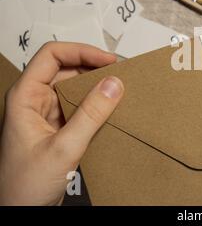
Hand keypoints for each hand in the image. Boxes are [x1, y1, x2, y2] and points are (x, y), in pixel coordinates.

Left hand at [0, 43, 123, 205]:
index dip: (81, 51)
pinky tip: (111, 108)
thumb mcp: (63, 148)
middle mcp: (35, 100)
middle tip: (120, 73)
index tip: (107, 60)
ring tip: (119, 88)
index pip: (52, 56)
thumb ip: (90, 115)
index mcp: (25, 97)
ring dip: (97, 85)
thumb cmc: (24, 186)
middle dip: (94, 67)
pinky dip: (97, 103)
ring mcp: (47, 113)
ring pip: (75, 86)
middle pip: (66, 68)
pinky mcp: (59, 126)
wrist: (21, 213)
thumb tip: (113, 85)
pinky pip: (81, 105)